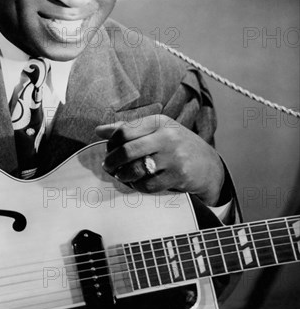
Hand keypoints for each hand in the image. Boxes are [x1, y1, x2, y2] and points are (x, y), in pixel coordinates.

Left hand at [95, 115, 224, 205]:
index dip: (111, 142)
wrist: (208, 164)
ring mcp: (173, 157)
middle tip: (107, 166)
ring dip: (123, 175)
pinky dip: (137, 186)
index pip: (125, 130)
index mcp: (159, 122)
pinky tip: (136, 183)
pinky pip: (148, 185)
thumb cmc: (176, 144)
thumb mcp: (156, 130)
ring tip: (120, 175)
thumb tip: (99, 130)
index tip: (108, 150)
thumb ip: (128, 129)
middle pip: (127, 150)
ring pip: (136, 169)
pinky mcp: (178, 176)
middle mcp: (166, 137)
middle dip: (112, 161)